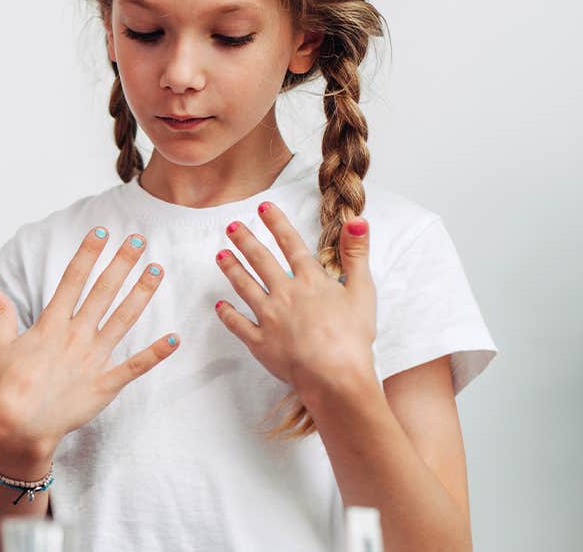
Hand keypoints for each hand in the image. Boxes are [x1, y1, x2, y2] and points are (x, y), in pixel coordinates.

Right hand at [0, 228, 178, 477]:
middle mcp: (76, 336)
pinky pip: (135, 366)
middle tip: (140, 239)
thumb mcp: (0, 346)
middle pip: (103, 291)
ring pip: (123, 319)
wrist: (19, 427)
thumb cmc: (8, 387)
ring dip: (141, 293)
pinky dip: (155, 353)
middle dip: (122, 263)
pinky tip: (174, 339)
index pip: (73, 279)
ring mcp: (93, 359)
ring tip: (157, 270)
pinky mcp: (105, 384)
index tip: (103, 231)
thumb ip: (0, 314)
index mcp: (51, 324)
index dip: (89, 254)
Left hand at [213, 202, 376, 396]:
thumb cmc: (353, 336)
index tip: (263, 208)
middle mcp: (285, 294)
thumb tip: (357, 220)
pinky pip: (239, 325)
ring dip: (231, 269)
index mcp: (310, 281)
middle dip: (245, 241)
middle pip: (261, 261)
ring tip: (220, 255)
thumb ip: (356, 254)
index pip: (290, 245)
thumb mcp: (363, 291)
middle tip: (231, 227)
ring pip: (245, 287)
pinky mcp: (261, 343)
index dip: (277, 224)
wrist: (334, 375)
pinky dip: (228, 315)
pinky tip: (219, 306)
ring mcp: (269, 318)